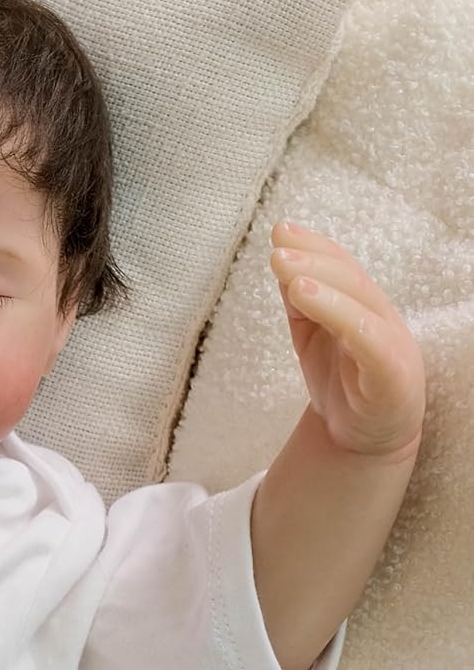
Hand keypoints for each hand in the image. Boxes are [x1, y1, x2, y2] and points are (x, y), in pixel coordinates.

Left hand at [268, 220, 424, 460]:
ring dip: (322, 284)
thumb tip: (283, 266)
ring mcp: (390, 344)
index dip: (314, 247)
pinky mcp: (391, 374)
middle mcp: (379, 318)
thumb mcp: (312, 338)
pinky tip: (309, 300)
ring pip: (358, 306)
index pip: (341, 268)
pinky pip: (369, 341)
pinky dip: (342, 317)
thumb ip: (302, 305)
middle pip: (350, 281)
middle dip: (313, 260)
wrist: (364, 439)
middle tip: (278, 248)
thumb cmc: (342, 382)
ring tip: (287, 269)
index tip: (281, 230)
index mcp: (361, 307)